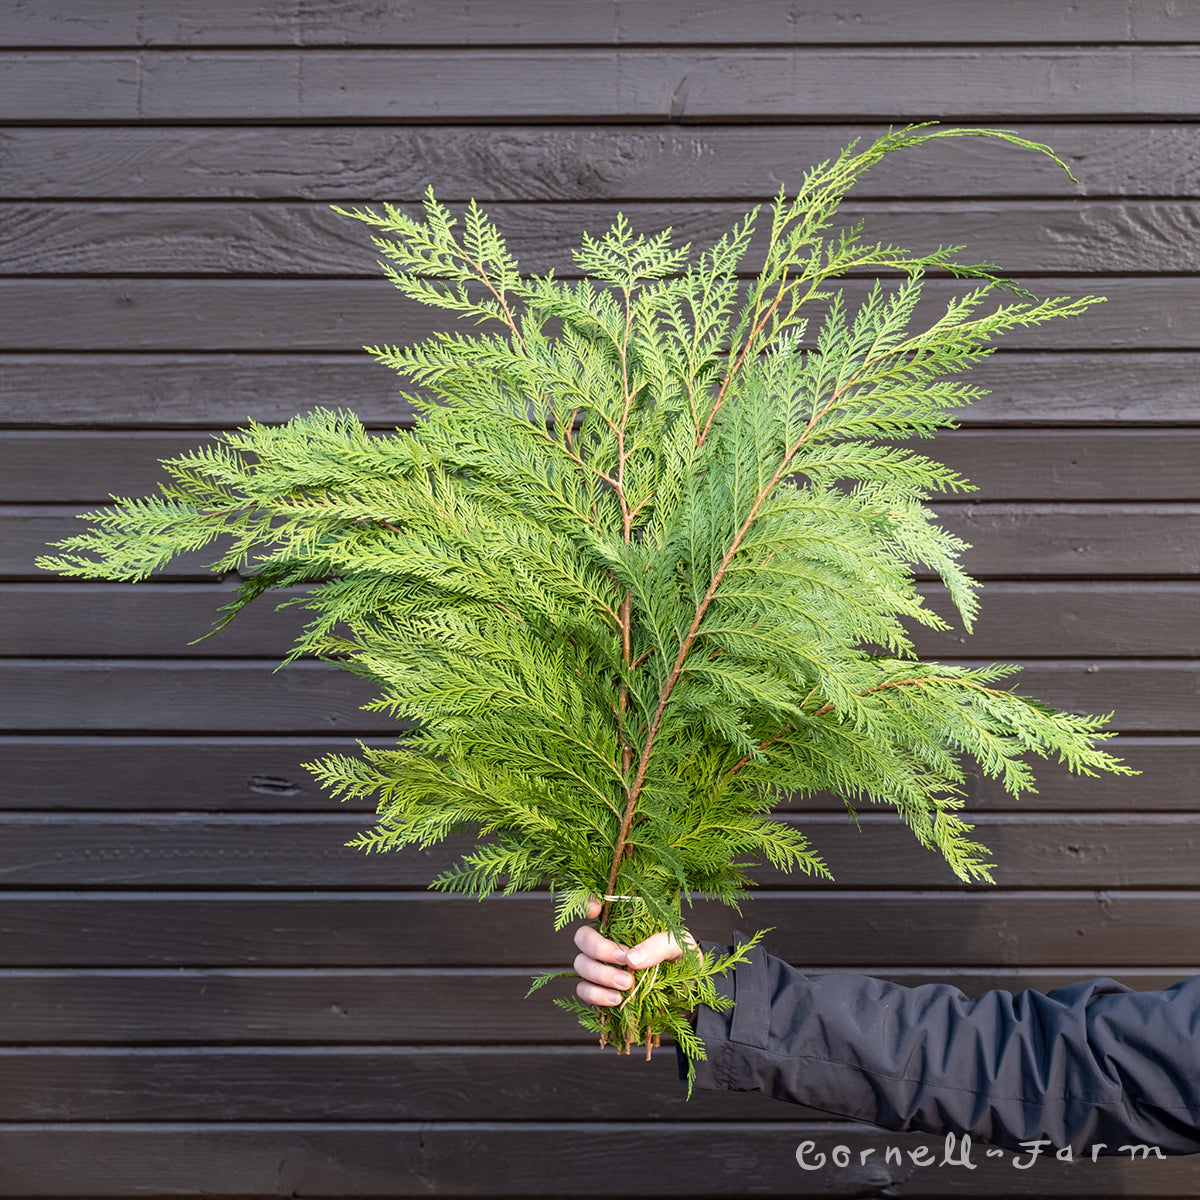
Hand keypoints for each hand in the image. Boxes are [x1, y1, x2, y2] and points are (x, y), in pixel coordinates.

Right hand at [573, 898, 695, 1007]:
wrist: (689, 991)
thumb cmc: (682, 958)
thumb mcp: (679, 944)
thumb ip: (658, 945)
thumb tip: (631, 959)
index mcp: (624, 923)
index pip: (597, 908)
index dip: (587, 905)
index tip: (595, 911)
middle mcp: (607, 942)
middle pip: (583, 938)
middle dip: (599, 949)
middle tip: (625, 961)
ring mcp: (601, 966)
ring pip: (581, 965)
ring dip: (600, 975)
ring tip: (626, 985)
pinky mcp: (600, 991)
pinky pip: (584, 991)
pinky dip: (597, 995)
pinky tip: (617, 999)